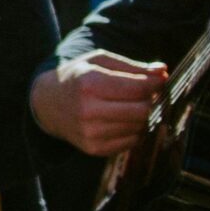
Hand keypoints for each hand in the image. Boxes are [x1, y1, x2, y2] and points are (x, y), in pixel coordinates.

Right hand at [29, 50, 166, 157]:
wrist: (46, 103)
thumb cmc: (77, 77)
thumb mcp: (99, 62)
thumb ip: (132, 66)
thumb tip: (163, 72)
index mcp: (88, 83)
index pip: (138, 88)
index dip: (155, 84)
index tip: (158, 81)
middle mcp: (87, 110)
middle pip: (142, 110)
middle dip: (150, 101)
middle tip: (144, 94)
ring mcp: (89, 132)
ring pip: (139, 127)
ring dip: (141, 116)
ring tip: (129, 106)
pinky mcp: (93, 148)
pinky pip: (130, 142)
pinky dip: (132, 130)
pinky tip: (120, 120)